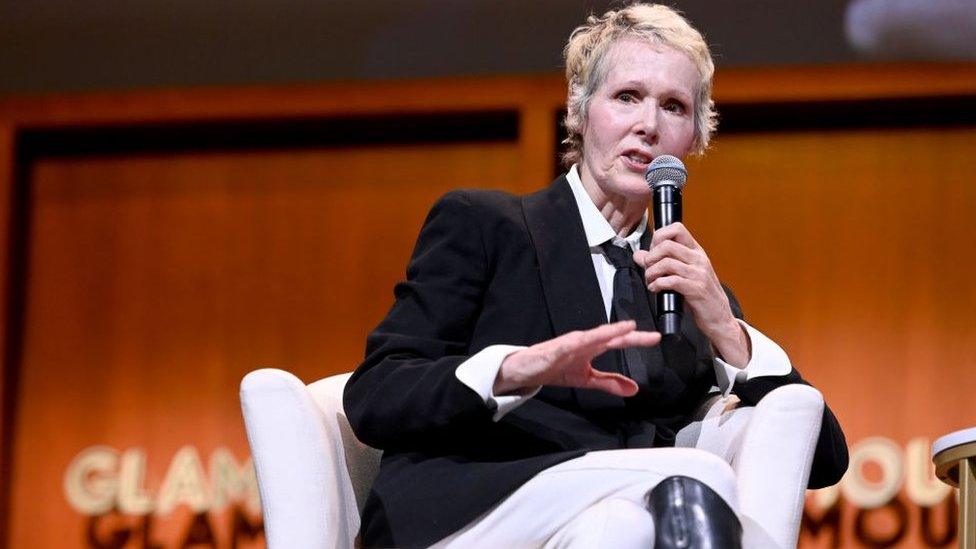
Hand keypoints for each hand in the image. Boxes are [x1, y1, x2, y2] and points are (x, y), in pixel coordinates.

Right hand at [493, 321, 659, 396]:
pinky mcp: (552, 351)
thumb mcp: (587, 379)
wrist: (527, 370)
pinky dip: (575, 343)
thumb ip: (610, 382)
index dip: (637, 339)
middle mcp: (582, 341)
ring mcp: (567, 344)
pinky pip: (565, 346)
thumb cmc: (555, 368)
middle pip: (608, 335)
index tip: (655, 338)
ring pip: (590, 336)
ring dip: (606, 332)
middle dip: (626, 333)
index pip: (618, 341)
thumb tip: (634, 389)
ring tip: (623, 329)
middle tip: (646, 332)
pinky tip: (583, 341)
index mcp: (591, 346)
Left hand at [633, 222, 749, 366]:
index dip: (659, 237)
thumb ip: (660, 263)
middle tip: (647, 269)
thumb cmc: (700, 296)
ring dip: (651, 273)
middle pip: (667, 244)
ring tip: (650, 281)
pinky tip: (655, 289)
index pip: (677, 228)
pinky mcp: (696, 289)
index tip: (653, 252)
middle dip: (650, 257)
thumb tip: (638, 255)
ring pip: (666, 262)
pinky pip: (671, 281)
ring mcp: (699, 273)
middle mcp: (699, 259)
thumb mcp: (681, 275)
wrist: (719, 317)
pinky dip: (657, 284)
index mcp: (696, 251)